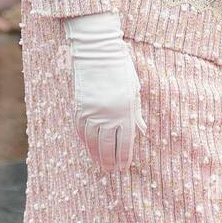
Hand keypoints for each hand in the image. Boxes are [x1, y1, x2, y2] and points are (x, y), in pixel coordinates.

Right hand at [64, 11, 146, 172]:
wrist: (97, 51)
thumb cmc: (121, 68)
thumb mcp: (134, 88)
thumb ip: (136, 112)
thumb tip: (142, 130)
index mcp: (124, 109)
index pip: (125, 141)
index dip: (125, 156)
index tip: (125, 167)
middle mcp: (107, 114)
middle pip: (108, 145)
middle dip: (110, 160)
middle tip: (112, 170)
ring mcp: (91, 111)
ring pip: (92, 141)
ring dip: (97, 155)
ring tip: (101, 165)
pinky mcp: (79, 107)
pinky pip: (81, 130)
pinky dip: (85, 142)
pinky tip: (89, 148)